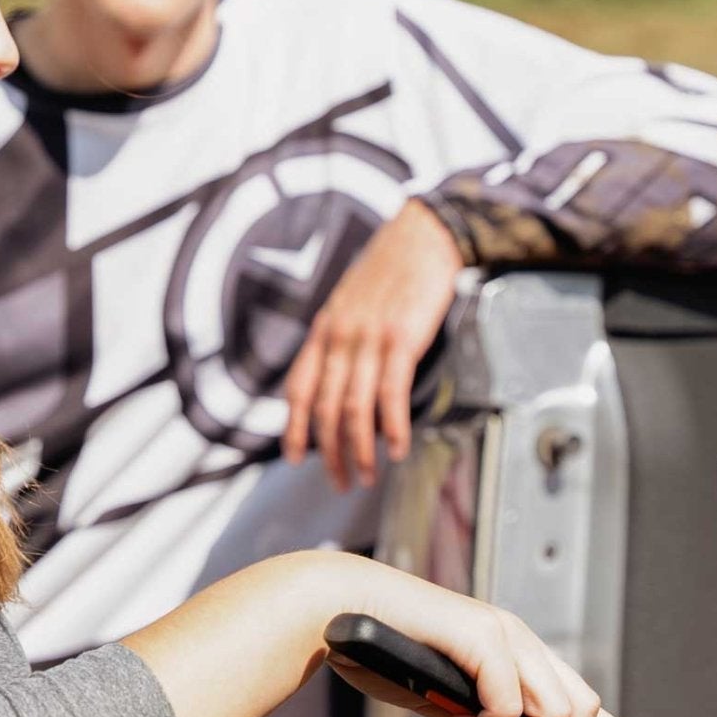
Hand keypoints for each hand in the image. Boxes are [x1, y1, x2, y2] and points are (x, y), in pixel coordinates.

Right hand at [122, 551, 656, 716]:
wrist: (338, 613)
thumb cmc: (382, 652)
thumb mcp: (446, 699)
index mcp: (515, 650)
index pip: (581, 694)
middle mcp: (519, 638)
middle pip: (583, 710)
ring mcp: (503, 634)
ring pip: (558, 713)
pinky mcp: (479, 636)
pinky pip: (508, 705)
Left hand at [282, 201, 463, 491]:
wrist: (422, 236)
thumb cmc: (391, 268)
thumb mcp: (350, 300)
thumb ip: (339, 337)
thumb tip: (337, 376)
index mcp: (324, 329)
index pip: (298, 389)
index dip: (293, 429)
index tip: (295, 458)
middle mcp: (338, 336)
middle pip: (323, 409)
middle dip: (329, 453)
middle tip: (340, 481)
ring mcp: (368, 339)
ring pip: (353, 409)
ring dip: (358, 449)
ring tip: (366, 475)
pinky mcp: (400, 340)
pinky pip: (390, 394)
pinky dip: (390, 427)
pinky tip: (396, 449)